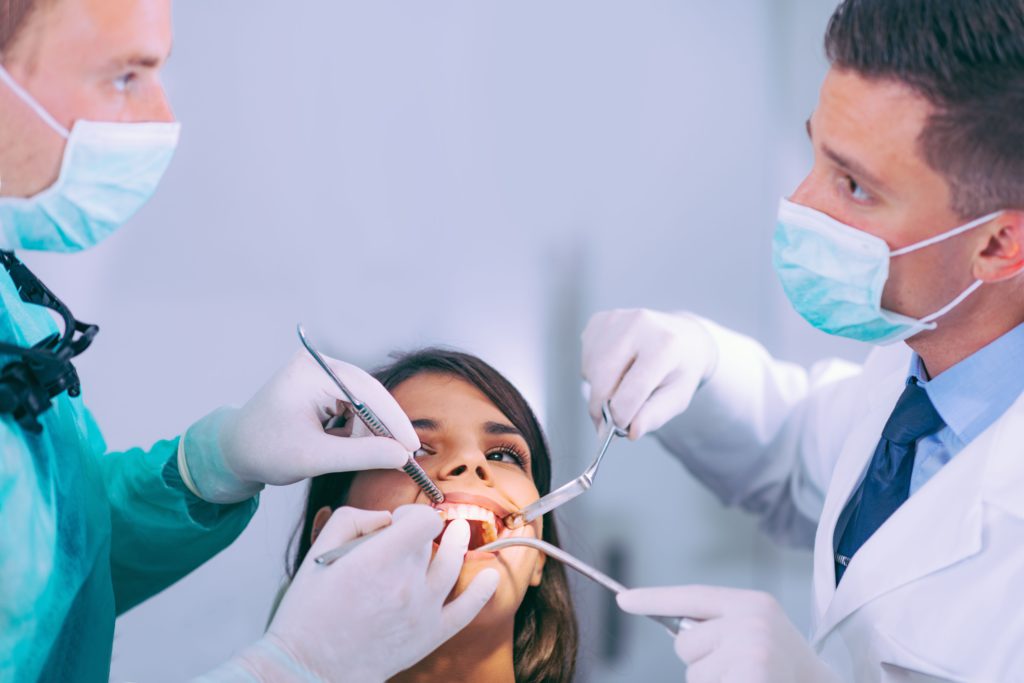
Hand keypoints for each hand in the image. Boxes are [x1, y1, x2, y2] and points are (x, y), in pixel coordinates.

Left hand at [182, 350, 418, 502]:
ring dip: (368, 431)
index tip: (412, 447)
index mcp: (311, 372)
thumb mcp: (315, 458)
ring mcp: (322, 374)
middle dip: (383, 428)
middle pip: (370, 394)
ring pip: (365, 403)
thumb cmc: (265, 451)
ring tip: (360, 456)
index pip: (366, 392)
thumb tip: (402, 456)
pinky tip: (346, 447)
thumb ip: (362, 455)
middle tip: (401, 457)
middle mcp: (319, 366)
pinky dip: (357, 430)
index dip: (393, 421)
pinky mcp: (323, 387)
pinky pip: (355, 407)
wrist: (234, 451)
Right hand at [224, 505, 499, 681]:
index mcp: (379, 560)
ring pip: (451, 565)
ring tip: (458, 534)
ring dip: (457, 544)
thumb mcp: (318, 553)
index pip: (422, 519)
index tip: (400, 518)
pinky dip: (483, 591)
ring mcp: (423, 610)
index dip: (412, 512)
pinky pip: (466, 609)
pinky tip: (491, 576)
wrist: (310, 667)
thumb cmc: (309, 614)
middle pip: (429, 542)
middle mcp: (407, 583)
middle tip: (406, 537)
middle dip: (419, 533)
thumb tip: (384, 517)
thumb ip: (352, 520)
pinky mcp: (429, 635)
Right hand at [581, 309, 716, 438]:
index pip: (632, 390)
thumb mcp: (677, 397)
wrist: (681, 337)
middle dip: (600, 408)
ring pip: (590, 370)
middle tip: (605, 423)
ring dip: (597, 390)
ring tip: (619, 390)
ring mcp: (617, 318)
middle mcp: (639, 324)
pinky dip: (593, 373)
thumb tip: (630, 432)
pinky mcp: (601, 319)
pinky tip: (614, 370)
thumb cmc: (678, 370)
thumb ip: (654, 416)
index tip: (619, 430)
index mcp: (665, 345)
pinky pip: (586, 358)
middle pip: (603, 379)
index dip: (622, 417)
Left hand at [617, 585, 839, 682]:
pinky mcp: (750, 677)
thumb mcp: (757, 632)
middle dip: (703, 663)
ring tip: (749, 681)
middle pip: (686, 645)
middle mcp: (751, 622)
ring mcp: (751, 652)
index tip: (624, 601)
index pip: (692, 597)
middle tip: (742, 669)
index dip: (655, 599)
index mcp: (752, 604)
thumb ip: (720, 625)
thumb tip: (677, 632)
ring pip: (695, 675)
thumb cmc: (784, 669)